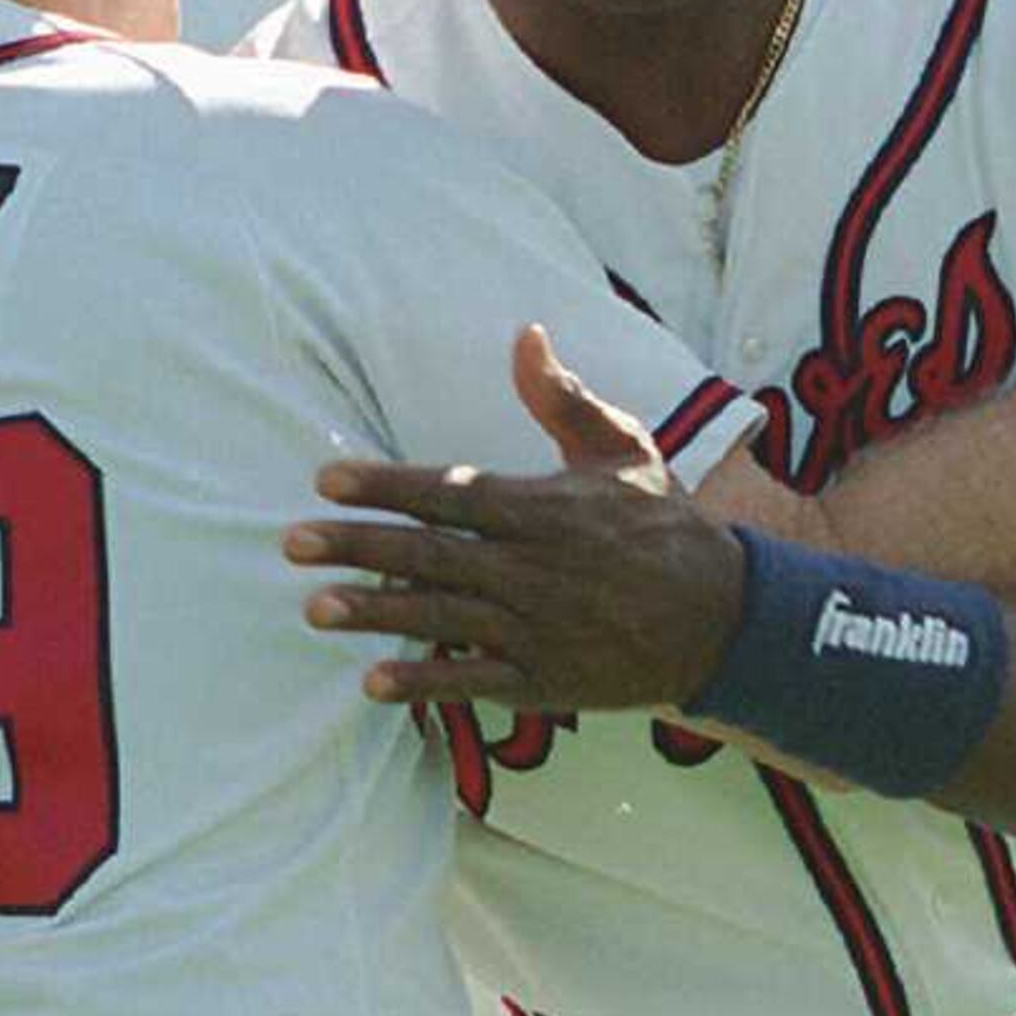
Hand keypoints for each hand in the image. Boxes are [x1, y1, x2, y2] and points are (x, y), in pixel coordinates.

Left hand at [289, 325, 752, 712]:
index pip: (452, 492)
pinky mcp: (545, 678)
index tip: (328, 478)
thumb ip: (565, 398)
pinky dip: (426, 681)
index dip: (387, 485)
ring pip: (443, 615)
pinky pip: (475, 679)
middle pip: (431, 553)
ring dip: (376, 612)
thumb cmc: (665, 526)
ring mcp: (537, 627)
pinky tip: (374, 682)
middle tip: (292, 543)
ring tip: (316, 608)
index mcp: (546, 508)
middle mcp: (534, 568)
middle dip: (358, 546)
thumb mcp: (626, 450)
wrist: (724, 618)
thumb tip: (525, 333)